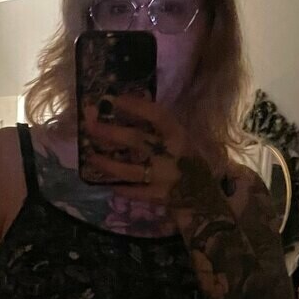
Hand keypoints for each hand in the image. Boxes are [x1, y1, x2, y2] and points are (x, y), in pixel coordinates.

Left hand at [82, 95, 223, 209]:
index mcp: (180, 136)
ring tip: (91, 157)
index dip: (135, 105)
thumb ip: (163, 129)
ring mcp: (165, 178)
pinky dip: (123, 188)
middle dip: (109, 132)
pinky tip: (110, 185)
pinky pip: (136, 192)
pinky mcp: (160, 197)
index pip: (157, 115)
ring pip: (130, 169)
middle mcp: (172, 155)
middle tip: (90, 125)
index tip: (114, 99)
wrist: (209, 198)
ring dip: (107, 163)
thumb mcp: (183, 141)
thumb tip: (134, 105)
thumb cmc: (193, 163)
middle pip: (135, 140)